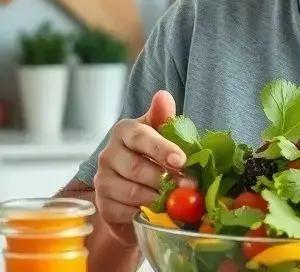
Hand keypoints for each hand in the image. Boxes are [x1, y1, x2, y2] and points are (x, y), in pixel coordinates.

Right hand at [94, 91, 191, 243]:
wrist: (137, 186)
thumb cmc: (154, 154)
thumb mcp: (162, 133)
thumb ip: (163, 117)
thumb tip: (163, 96)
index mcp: (124, 131)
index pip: (141, 137)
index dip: (162, 149)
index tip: (181, 160)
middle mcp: (108, 154)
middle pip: (136, 167)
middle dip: (165, 178)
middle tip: (188, 186)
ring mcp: (102, 180)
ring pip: (130, 191)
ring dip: (157, 197)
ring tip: (176, 198)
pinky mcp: (103, 204)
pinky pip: (124, 211)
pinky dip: (144, 212)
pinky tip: (158, 210)